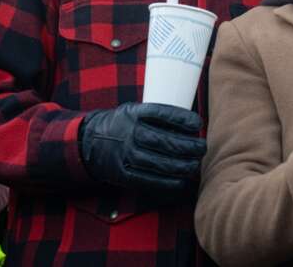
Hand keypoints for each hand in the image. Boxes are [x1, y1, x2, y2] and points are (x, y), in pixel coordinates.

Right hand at [79, 102, 205, 193]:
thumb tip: (192, 125)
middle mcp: (128, 133)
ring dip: (181, 166)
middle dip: (187, 146)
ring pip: (157, 162)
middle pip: (162, 141)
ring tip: (195, 165)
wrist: (90, 141)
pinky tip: (181, 181)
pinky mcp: (122, 173)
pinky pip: (147, 180)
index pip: (160, 113)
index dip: (181, 119)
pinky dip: (166, 182)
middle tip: (202, 148)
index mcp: (132, 113)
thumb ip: (157, 117)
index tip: (198, 123)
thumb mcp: (134, 111)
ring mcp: (124, 154)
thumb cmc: (124, 124)